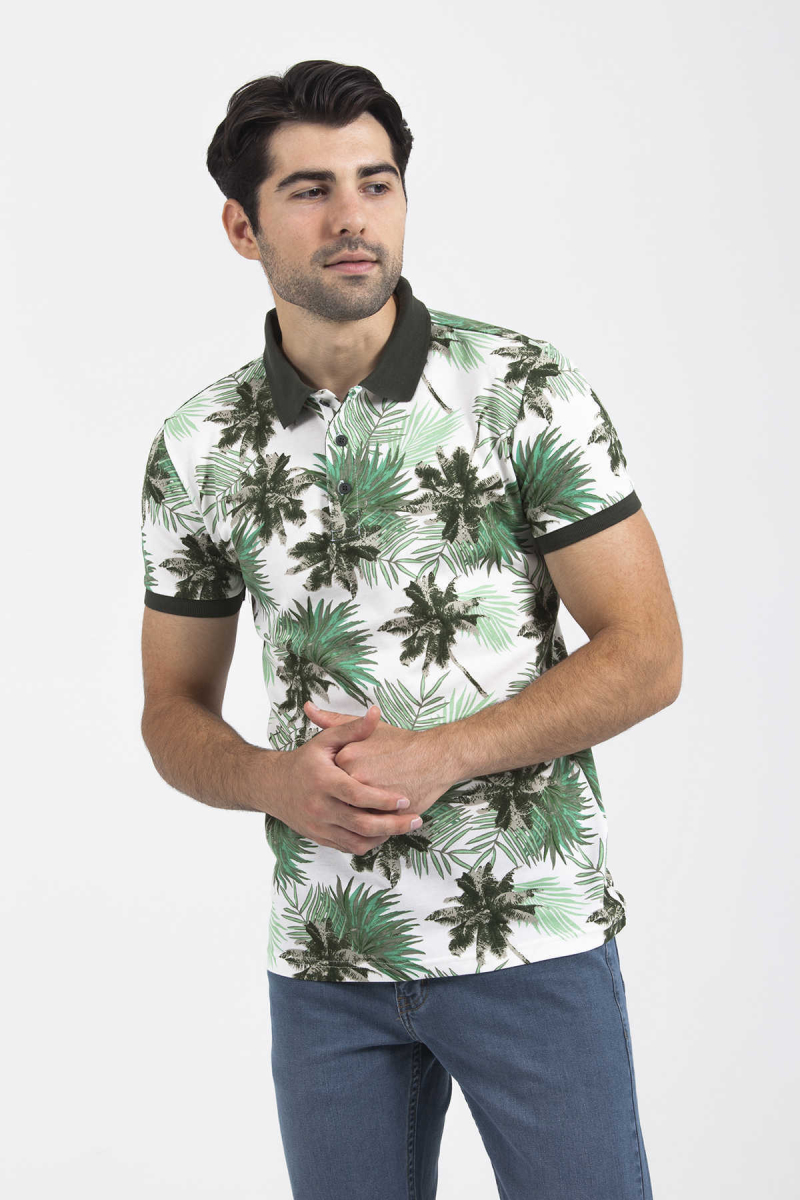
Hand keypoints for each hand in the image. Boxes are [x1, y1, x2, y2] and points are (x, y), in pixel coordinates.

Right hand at [265, 706, 422, 854]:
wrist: (272, 785)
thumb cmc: (304, 760)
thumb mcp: (325, 741)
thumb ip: (353, 729)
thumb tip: (376, 712)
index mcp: (323, 781)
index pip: (358, 795)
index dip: (383, 800)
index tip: (405, 799)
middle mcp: (319, 807)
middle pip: (361, 824)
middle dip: (393, 824)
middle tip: (415, 819)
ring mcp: (318, 826)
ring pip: (356, 841)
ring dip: (384, 837)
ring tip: (404, 827)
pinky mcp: (319, 838)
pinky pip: (348, 847)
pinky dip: (368, 843)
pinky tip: (383, 832)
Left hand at [303, 700, 454, 818]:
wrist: (436, 757)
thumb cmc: (402, 743)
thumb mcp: (367, 728)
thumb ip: (334, 721)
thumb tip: (307, 707)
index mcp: (345, 758)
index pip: (331, 777)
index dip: (344, 778)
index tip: (361, 772)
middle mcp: (353, 778)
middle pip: (340, 796)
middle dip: (351, 797)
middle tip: (372, 786)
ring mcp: (369, 798)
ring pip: (353, 813)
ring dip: (362, 811)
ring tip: (377, 800)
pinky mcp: (385, 814)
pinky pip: (369, 826)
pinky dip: (374, 822)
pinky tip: (384, 811)